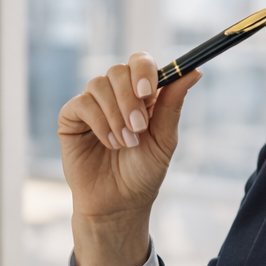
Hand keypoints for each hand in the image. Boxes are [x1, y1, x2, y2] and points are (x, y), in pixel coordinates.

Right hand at [58, 54, 200, 265]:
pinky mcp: (71, 118)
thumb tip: (194, 70)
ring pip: (99, 85)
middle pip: (118, 71)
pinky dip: (98, 123)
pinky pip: (82, 103)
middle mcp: (115, 94)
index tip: (148, 92)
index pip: (140, 62)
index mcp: (140, 94)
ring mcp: (92, 104)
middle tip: (139, 127)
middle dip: (130, 99)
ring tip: (125, 143)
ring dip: (115, 115)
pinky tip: (109, 143)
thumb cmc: (143, 173)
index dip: (143, 70)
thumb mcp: (164, 139)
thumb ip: (173, 103)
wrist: (119, 203)